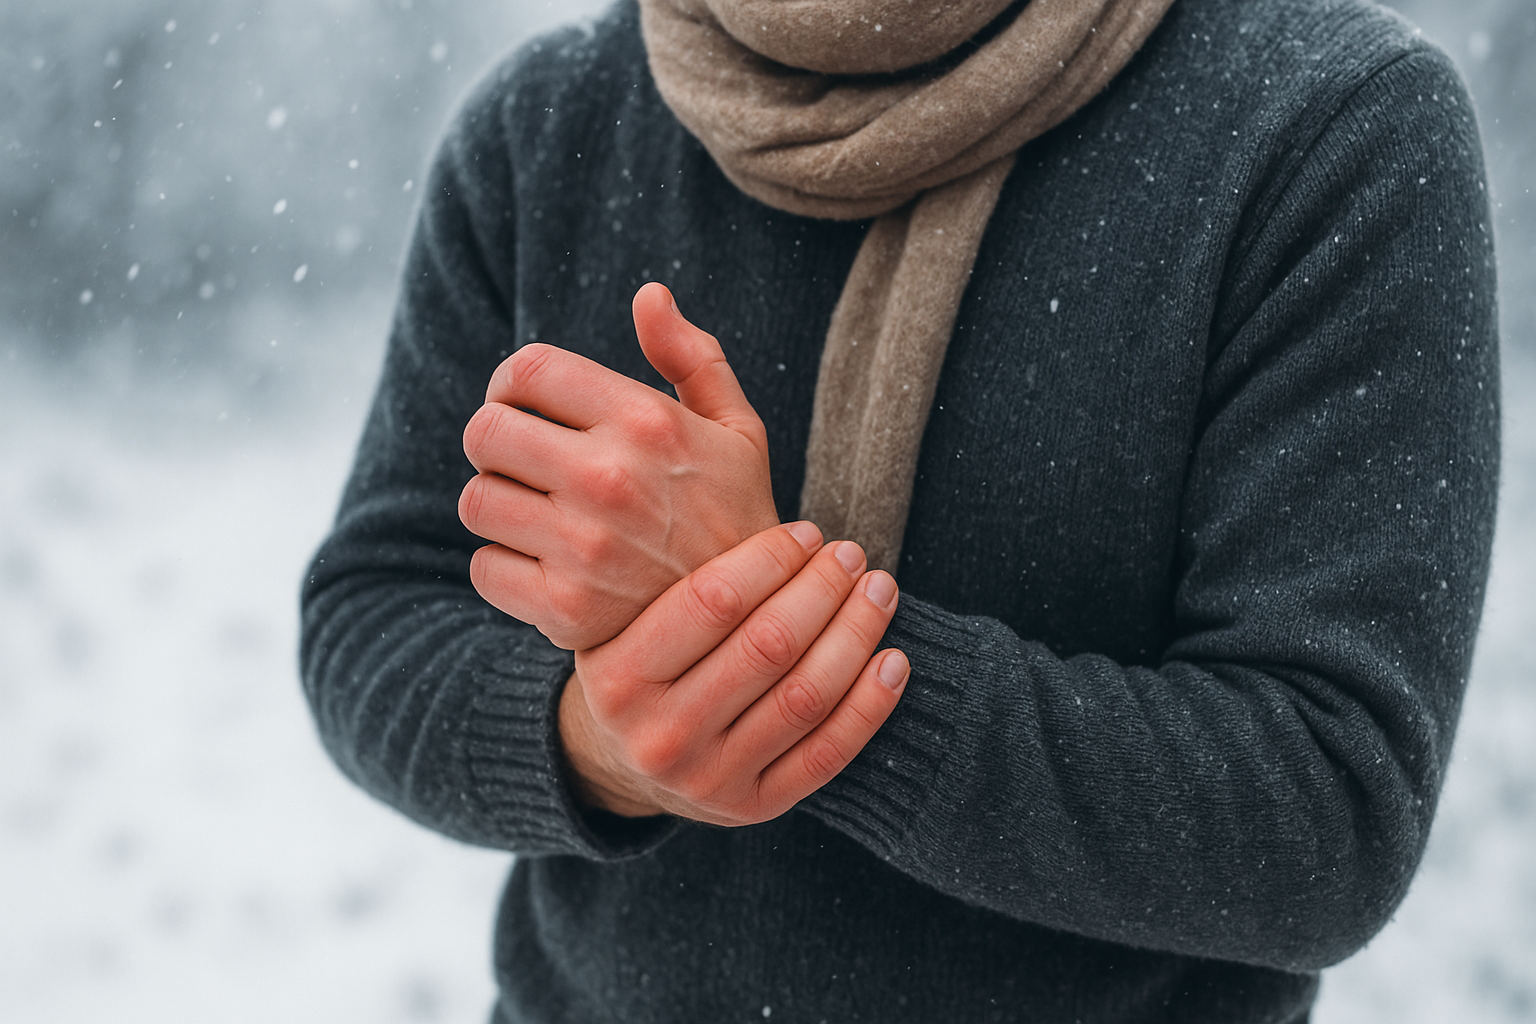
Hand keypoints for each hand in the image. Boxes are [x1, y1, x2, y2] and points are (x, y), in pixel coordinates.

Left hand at [459, 283, 778, 649]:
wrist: (756, 626)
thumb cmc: (739, 516)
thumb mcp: (737, 430)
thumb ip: (692, 356)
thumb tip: (648, 294)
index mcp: (646, 422)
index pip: (528, 370)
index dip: (512, 382)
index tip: (524, 404)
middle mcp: (609, 478)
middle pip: (485, 431)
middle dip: (497, 440)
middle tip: (523, 460)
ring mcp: (584, 547)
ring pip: (477, 501)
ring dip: (498, 504)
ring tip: (534, 513)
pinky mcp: (565, 609)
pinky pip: (485, 569)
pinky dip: (504, 568)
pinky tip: (542, 566)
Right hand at [558, 521, 908, 824]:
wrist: (623, 763)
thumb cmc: (642, 662)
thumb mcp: (623, 615)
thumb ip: (669, 557)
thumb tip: (721, 440)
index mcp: (618, 676)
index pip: (712, 600)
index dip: (772, 557)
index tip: (808, 533)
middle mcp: (657, 735)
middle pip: (767, 646)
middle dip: (823, 589)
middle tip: (853, 555)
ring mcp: (706, 779)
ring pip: (805, 696)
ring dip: (856, 634)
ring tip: (880, 591)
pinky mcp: (752, 807)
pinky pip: (828, 753)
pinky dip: (871, 704)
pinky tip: (892, 660)